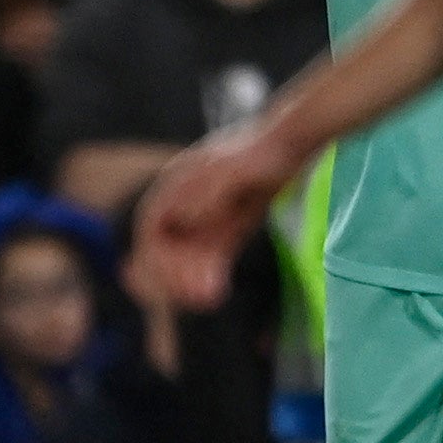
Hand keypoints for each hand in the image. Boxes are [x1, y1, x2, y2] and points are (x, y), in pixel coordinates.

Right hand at [130, 124, 301, 311]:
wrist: (289, 143)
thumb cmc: (261, 151)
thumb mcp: (236, 169)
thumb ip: (210, 190)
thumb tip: (186, 217)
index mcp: (176, 184)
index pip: (152, 228)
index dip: (159, 256)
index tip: (178, 278)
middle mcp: (185, 202)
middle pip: (166, 248)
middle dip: (178, 274)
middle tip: (201, 296)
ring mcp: (204, 216)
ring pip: (187, 256)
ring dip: (192, 280)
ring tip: (209, 299)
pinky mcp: (225, 227)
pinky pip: (208, 257)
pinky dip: (208, 275)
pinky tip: (217, 292)